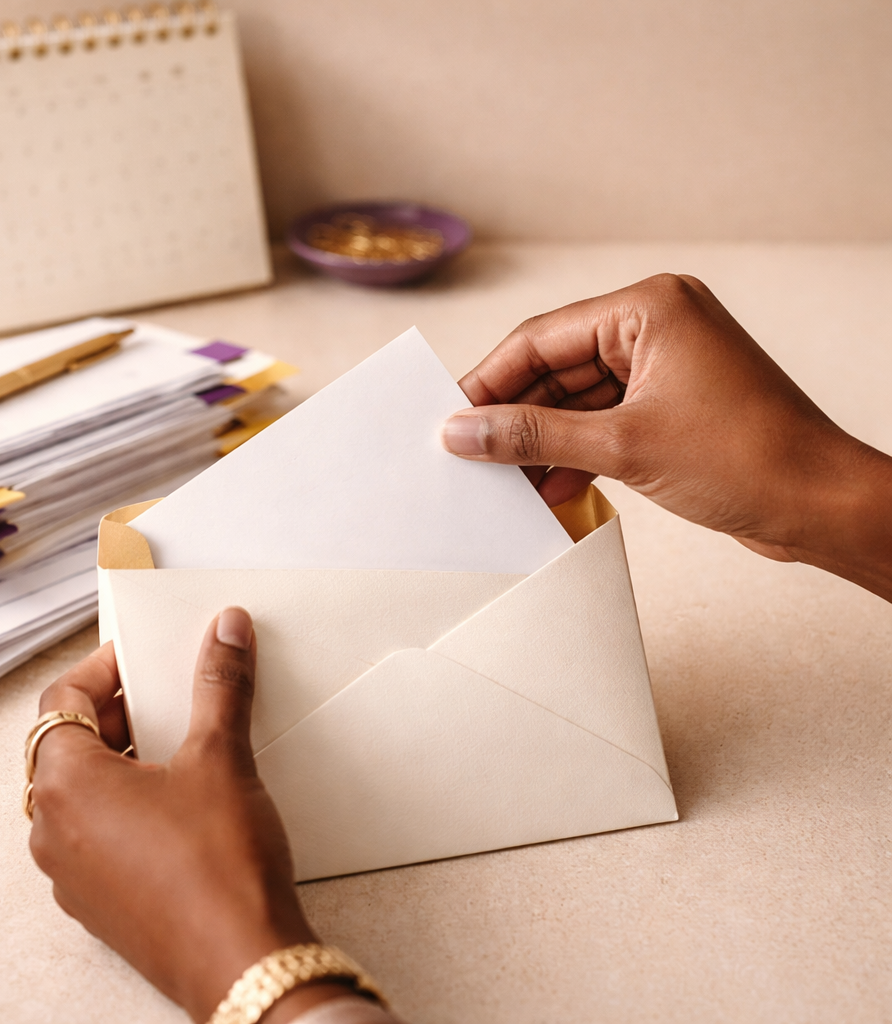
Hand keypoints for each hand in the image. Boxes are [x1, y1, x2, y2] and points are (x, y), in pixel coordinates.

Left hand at [28, 609, 357, 1022]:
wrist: (241, 962)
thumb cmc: (220, 866)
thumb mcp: (222, 758)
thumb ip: (220, 685)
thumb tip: (224, 631)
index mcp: (66, 786)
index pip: (59, 700)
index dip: (102, 668)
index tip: (141, 656)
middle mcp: (51, 831)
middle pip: (65, 745)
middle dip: (116, 711)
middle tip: (166, 694)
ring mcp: (71, 874)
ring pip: (81, 792)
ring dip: (121, 758)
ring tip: (179, 744)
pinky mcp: (99, 903)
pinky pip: (96, 834)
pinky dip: (126, 803)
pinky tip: (180, 802)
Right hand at [442, 274, 891, 600]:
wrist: (822, 506)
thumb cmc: (748, 459)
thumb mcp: (622, 446)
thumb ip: (533, 435)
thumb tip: (464, 432)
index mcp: (648, 308)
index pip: (542, 339)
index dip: (489, 381)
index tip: (450, 416)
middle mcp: (654, 328)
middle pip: (555, 370)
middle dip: (514, 417)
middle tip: (469, 455)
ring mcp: (663, 369)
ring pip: (576, 402)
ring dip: (541, 442)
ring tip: (502, 482)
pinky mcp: (669, 408)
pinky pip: (601, 424)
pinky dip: (573, 455)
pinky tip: (547, 489)